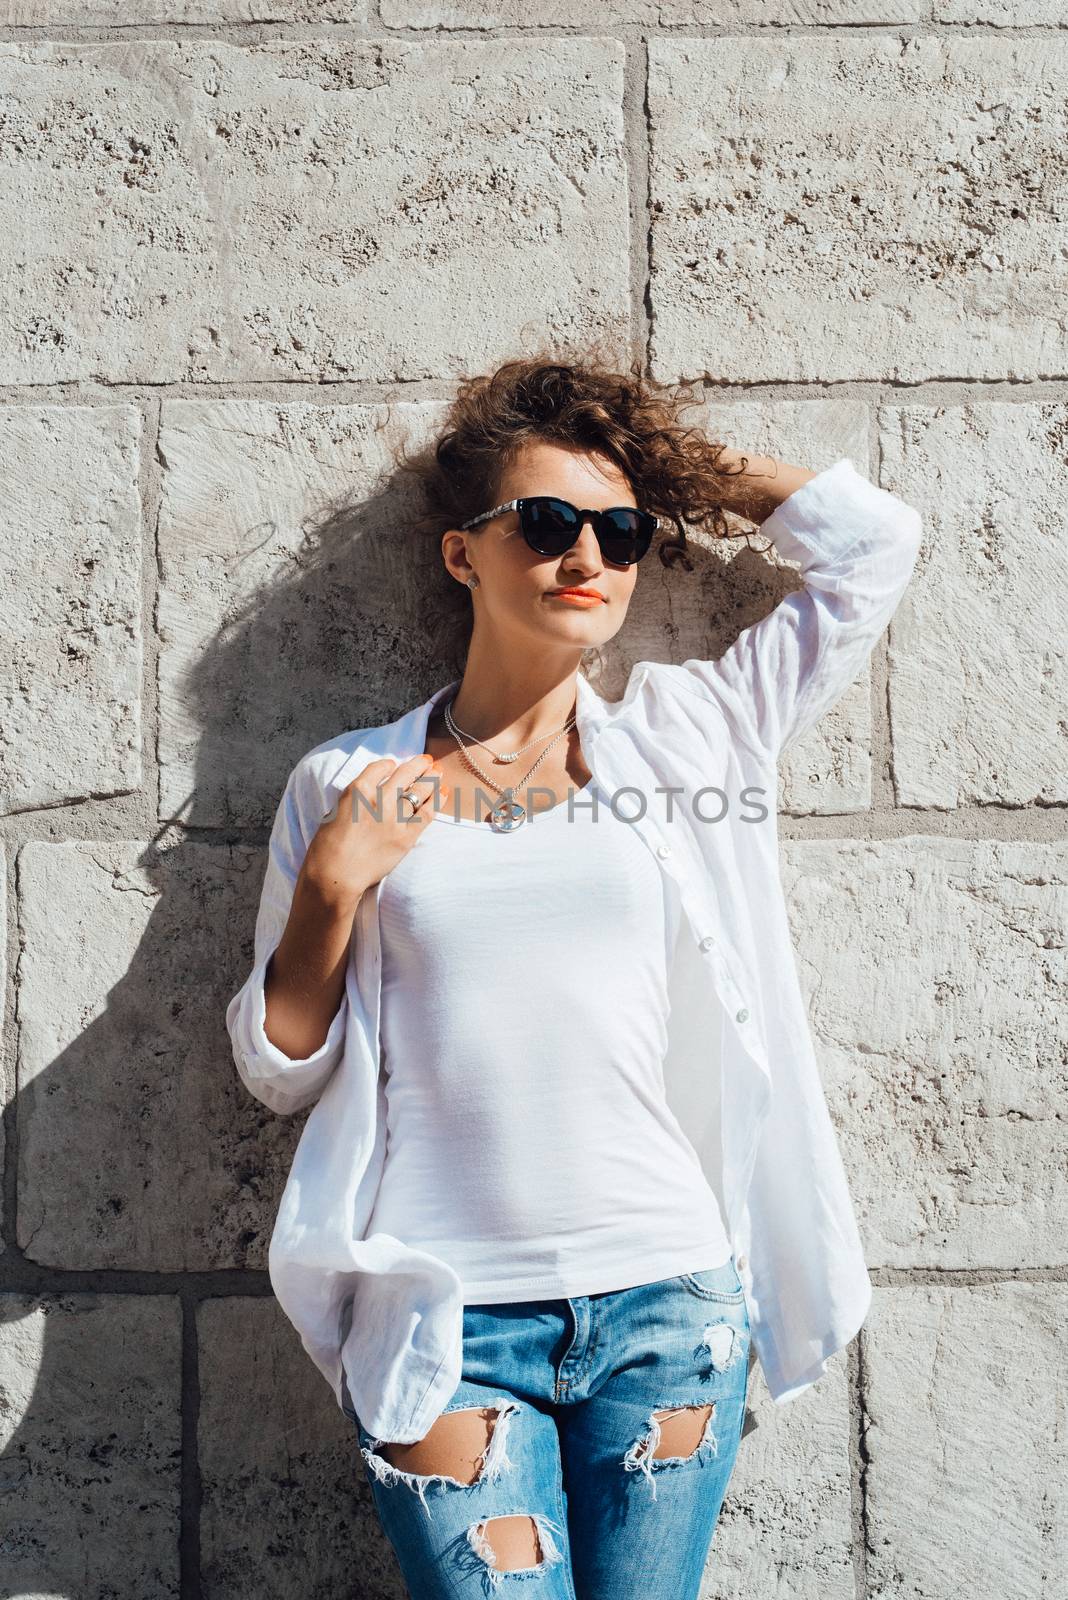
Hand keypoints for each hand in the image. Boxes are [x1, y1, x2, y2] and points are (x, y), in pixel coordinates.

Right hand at [302, 754, 447, 904]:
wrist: (335, 874)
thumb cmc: (327, 846)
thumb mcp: (335, 811)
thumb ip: (355, 800)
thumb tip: (369, 795)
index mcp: (358, 790)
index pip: (379, 768)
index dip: (389, 765)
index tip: (394, 765)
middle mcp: (379, 799)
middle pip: (404, 774)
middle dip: (418, 765)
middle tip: (426, 760)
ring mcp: (394, 817)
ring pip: (420, 791)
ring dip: (431, 778)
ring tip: (438, 771)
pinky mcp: (406, 836)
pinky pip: (427, 813)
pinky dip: (437, 800)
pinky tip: (443, 792)